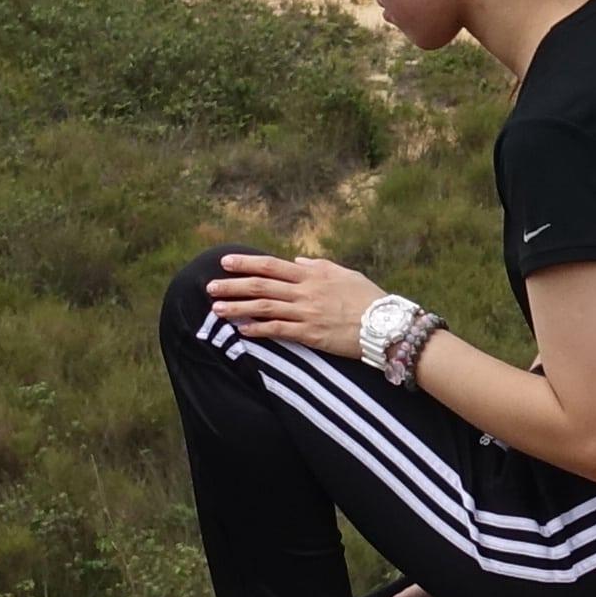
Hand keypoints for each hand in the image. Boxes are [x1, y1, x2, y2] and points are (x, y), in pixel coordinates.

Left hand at [202, 250, 381, 359]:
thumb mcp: (344, 274)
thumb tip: (296, 261)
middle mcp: (305, 292)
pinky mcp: (310, 335)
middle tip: (209, 286)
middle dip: (233, 285)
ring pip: (264, 309)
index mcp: (312, 274)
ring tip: (216, 309)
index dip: (246, 263)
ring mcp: (306, 314)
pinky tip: (242, 332)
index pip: (271, 266)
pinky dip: (258, 331)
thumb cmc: (368, 298)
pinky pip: (279, 331)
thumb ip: (318, 266)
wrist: (387, 325)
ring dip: (238, 308)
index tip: (225, 261)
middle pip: (261, 286)